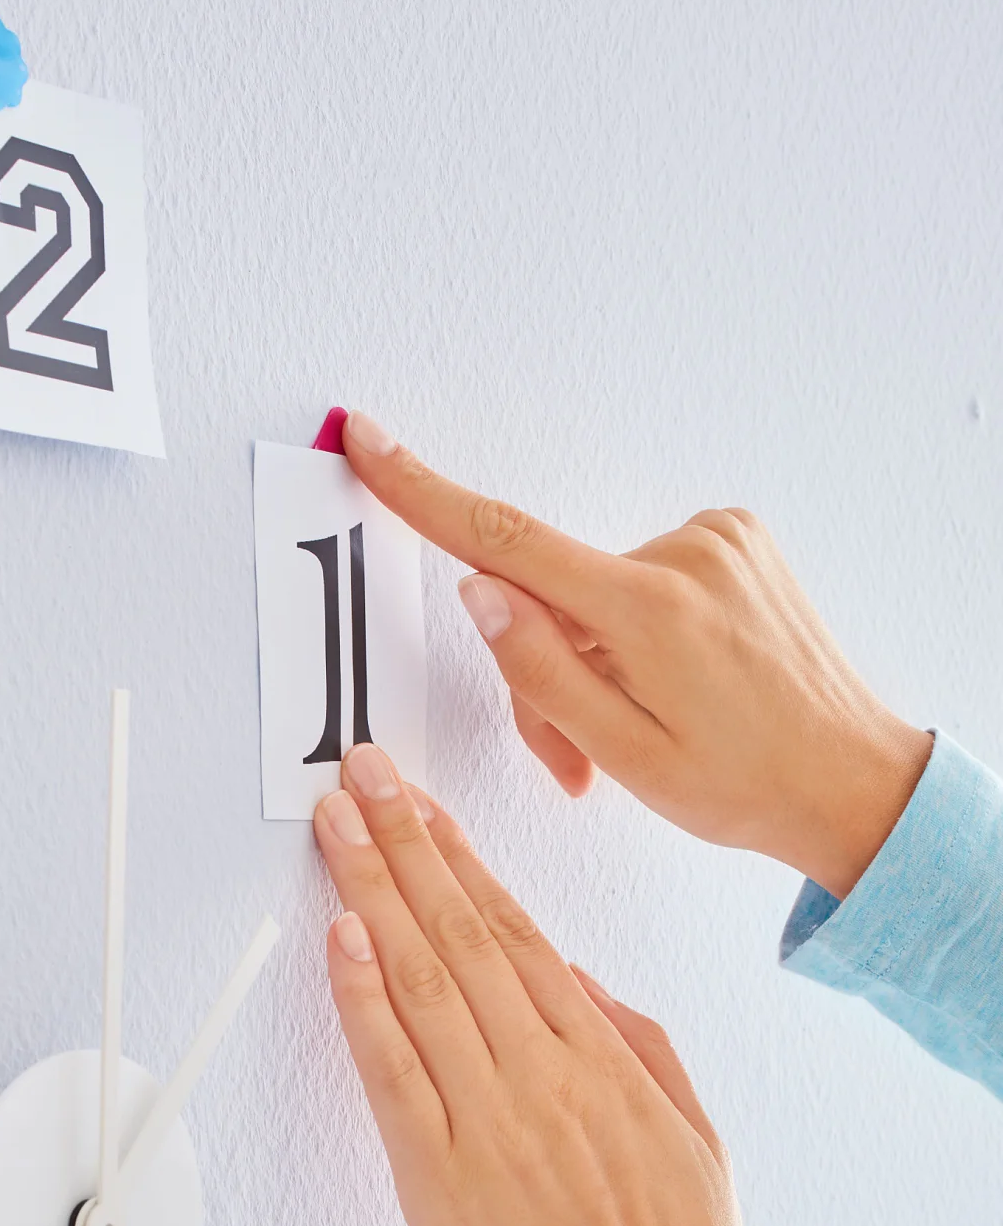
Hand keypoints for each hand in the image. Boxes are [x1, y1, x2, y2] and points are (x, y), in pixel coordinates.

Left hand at [314, 743, 759, 1225]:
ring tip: (340, 826)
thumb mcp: (694, 1135)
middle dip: (407, 843)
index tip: (428, 806)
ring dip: (374, 891)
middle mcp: (542, 1073)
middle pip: (461, 932)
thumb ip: (638, 1046)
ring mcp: (488, 1121)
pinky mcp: (437, 1179)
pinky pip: (391, 1071)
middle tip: (364, 777)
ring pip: (421, 980)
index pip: (519, 931)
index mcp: (603, 1059)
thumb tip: (578, 980)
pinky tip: (340, 936)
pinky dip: (361, 999)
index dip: (465, 860)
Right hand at [342, 411, 931, 898]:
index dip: (423, 492)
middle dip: (546, 672)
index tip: (370, 441)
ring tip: (639, 726)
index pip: (507, 542)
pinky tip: (674, 681)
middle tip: (579, 756)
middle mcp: (687, 555)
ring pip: (596, 594)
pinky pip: (644, 577)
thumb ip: (543, 672)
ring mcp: (718, 539)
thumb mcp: (626, 756)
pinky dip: (637, 631)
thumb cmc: (748, 784)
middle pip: (550, 597)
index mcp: (651, 612)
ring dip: (595, 659)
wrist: (854, 781)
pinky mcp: (734, 538)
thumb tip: (481, 593)